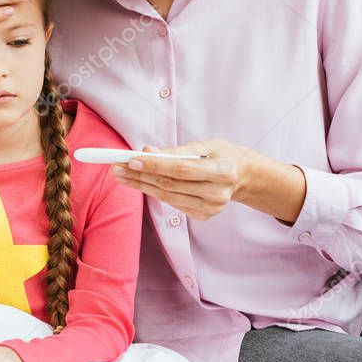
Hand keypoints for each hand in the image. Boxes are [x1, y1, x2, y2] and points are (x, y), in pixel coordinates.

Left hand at [112, 140, 249, 220]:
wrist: (243, 176)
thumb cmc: (222, 155)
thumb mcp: (205, 146)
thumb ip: (176, 150)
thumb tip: (146, 151)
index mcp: (223, 171)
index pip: (181, 169)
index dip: (155, 165)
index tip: (131, 159)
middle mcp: (218, 194)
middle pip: (171, 185)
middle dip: (141, 175)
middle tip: (118, 167)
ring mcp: (211, 208)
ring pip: (168, 197)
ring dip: (141, 185)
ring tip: (122, 175)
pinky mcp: (204, 216)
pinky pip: (173, 203)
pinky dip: (155, 192)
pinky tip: (142, 183)